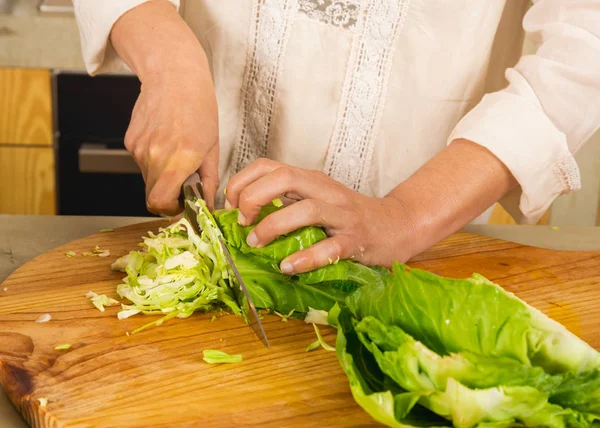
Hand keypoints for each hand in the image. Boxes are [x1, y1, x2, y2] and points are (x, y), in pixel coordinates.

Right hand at [110, 0, 219, 214]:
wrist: (174, 75)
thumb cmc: (198, 106)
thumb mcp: (212, 147)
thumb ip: (209, 179)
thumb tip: (208, 202)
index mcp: (179, 160)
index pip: (159, 202)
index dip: (169, 209)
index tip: (181, 204)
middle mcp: (154, 156)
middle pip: (152, 194)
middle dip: (168, 194)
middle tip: (183, 181)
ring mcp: (139, 148)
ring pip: (147, 178)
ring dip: (160, 175)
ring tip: (176, 152)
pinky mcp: (130, 140)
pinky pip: (141, 161)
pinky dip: (152, 159)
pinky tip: (165, 140)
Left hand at [224, 159, 417, 273]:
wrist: (397, 224)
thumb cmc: (349, 216)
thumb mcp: (315, 199)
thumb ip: (285, 202)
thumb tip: (242, 216)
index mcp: (310, 180)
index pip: (268, 166)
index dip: (242, 183)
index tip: (231, 206)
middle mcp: (325, 191)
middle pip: (284, 178)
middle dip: (254, 198)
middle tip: (243, 223)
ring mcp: (343, 215)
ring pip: (306, 210)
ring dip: (274, 227)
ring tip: (257, 244)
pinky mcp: (357, 240)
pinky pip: (331, 247)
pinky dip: (306, 258)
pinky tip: (288, 267)